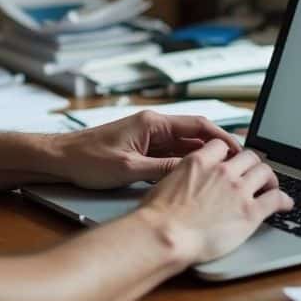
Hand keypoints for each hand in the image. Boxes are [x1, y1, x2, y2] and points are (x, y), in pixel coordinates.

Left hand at [52, 111, 241, 188]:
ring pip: (184, 146)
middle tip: (239, 164)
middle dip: (217, 149)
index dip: (222, 137)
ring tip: (223, 173)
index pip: (197, 126)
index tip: (239, 150)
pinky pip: (170, 154)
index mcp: (152, 123)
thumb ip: (163, 169)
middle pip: (194, 135)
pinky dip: (185, 164)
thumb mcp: (130, 169)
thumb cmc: (88, 159)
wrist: (61, 159)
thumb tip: (192, 172)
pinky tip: (196, 177)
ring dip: (203, 158)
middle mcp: (152, 126)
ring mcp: (147, 137)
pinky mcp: (141, 149)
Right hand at [137, 140, 293, 263]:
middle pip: (249, 156)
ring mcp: (239, 190)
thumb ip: (180, 177)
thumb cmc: (158, 216)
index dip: (230, 152)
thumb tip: (180, 184)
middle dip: (253, 163)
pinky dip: (283, 200)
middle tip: (254, 173)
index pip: (222, 145)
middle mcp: (223, 171)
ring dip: (270, 178)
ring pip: (265, 172)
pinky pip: (275, 199)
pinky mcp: (251, 212)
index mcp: (200, 161)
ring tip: (271, 186)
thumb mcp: (165, 184)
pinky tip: (285, 204)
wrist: (166, 234)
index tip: (232, 158)